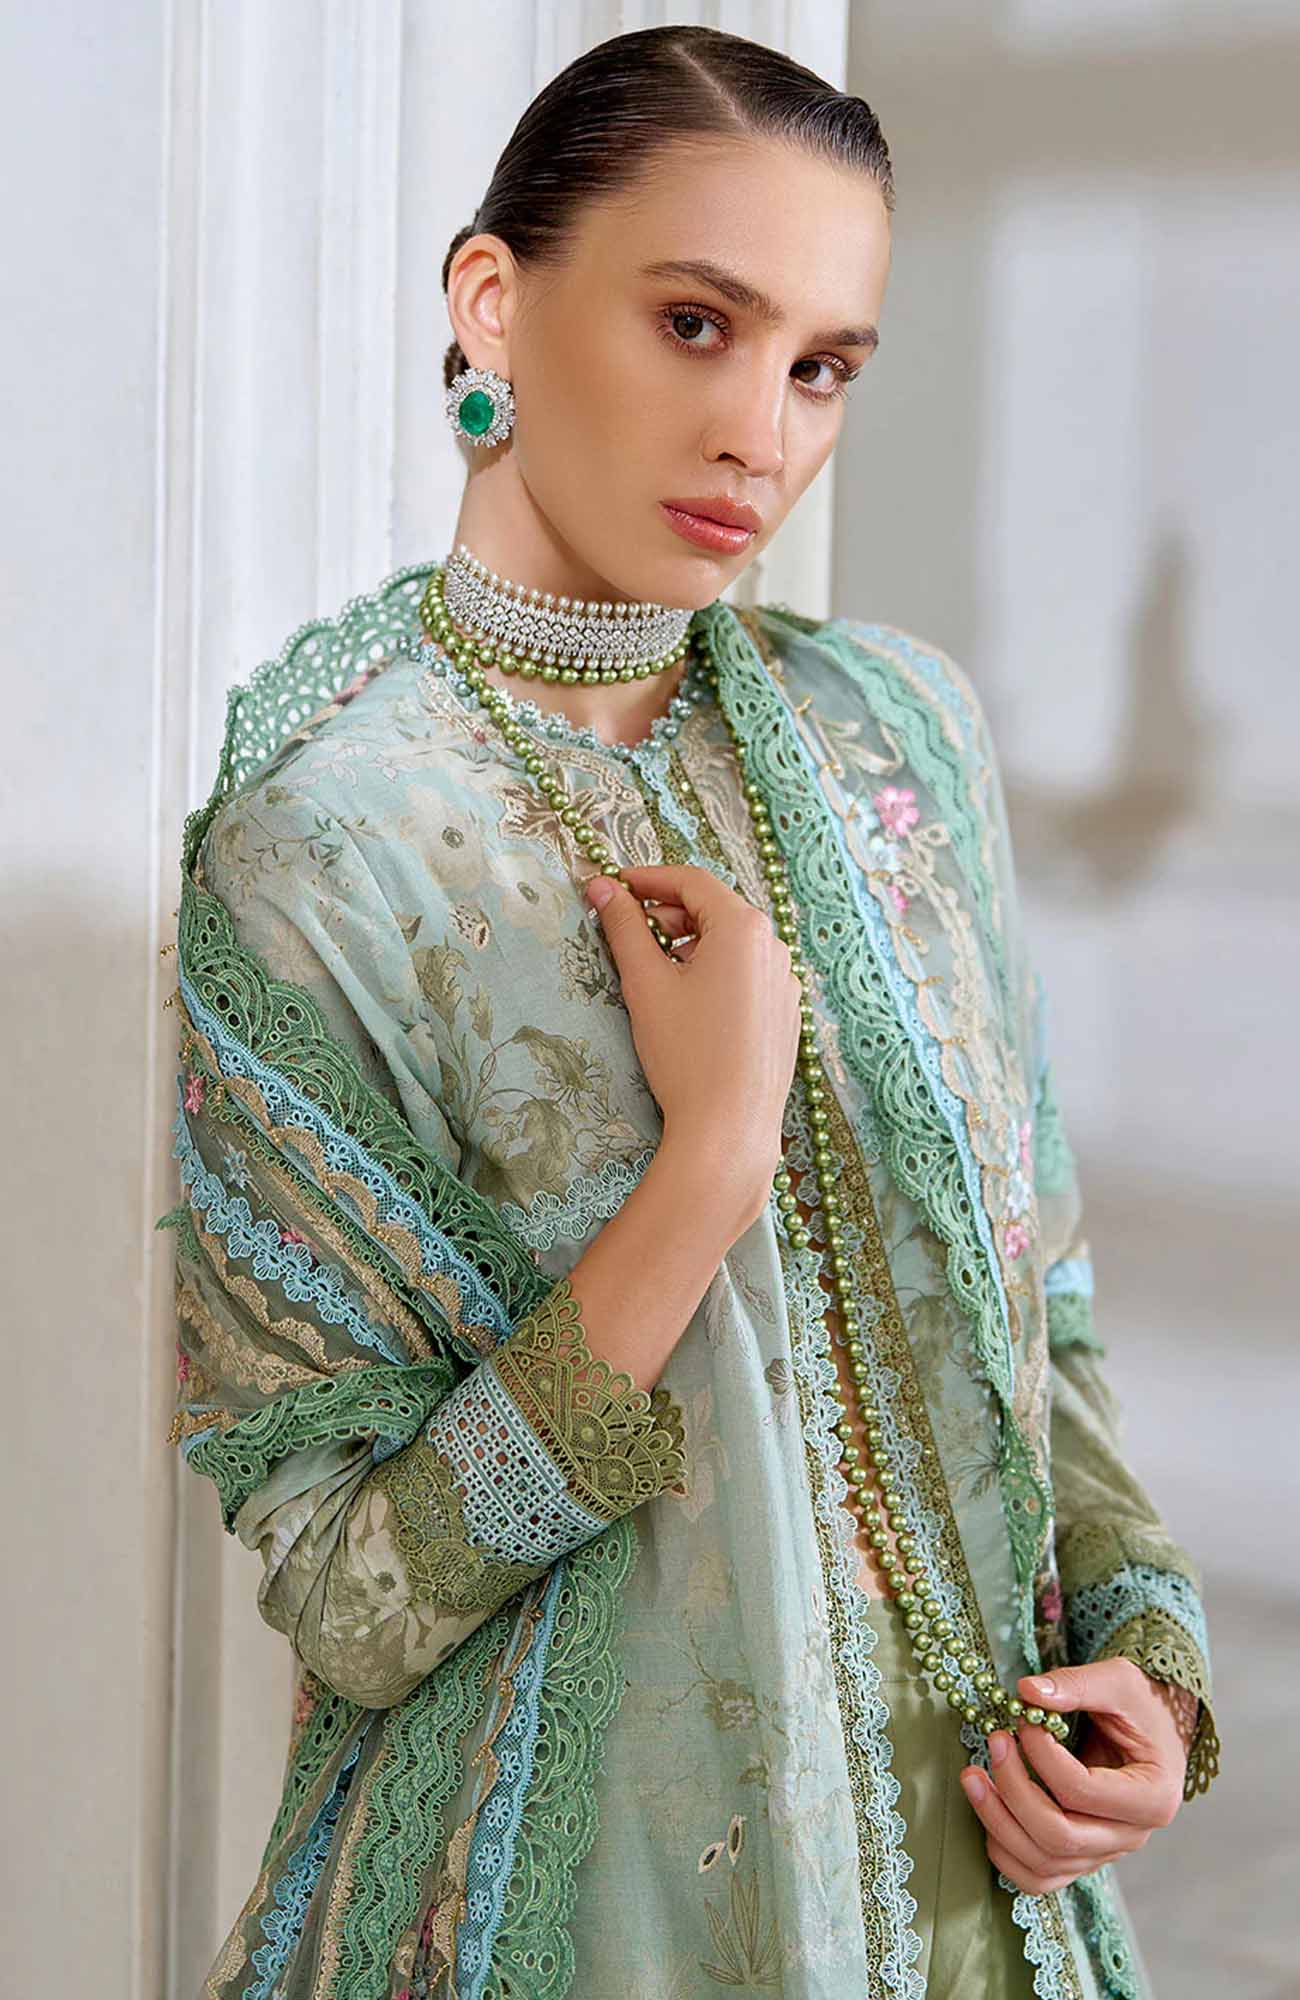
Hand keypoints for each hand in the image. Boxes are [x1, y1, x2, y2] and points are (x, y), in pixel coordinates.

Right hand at [583, 863, 802, 1220]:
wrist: (730, 1127)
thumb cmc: (686, 1052)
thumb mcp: (646, 983)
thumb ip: (623, 927)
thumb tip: (601, 888)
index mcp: (743, 927)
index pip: (691, 880)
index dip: (647, 878)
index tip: (612, 888)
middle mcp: (774, 946)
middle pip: (714, 909)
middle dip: (667, 913)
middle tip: (626, 931)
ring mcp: (785, 981)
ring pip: (731, 943)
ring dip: (689, 944)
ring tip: (653, 971)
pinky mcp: (786, 1013)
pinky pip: (746, 974)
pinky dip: (713, 971)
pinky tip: (686, 1002)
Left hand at [958, 1658, 1189, 1895]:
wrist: (1154, 1728)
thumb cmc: (1141, 1704)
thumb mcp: (1118, 1680)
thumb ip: (1075, 1685)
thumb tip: (1026, 1692)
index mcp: (1153, 1796)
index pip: (1082, 1791)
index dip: (1041, 1756)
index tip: (1022, 1720)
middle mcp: (1132, 1836)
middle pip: (1060, 1837)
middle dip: (1013, 1791)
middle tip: (993, 1742)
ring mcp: (1106, 1852)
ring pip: (1043, 1863)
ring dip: (997, 1822)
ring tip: (972, 1777)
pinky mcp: (1082, 1856)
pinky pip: (1038, 1876)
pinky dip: (1005, 1851)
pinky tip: (987, 1809)